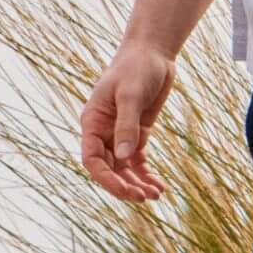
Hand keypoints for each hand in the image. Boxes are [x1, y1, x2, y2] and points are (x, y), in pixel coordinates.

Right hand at [81, 41, 175, 203]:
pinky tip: (160, 186)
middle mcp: (103, 132)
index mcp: (92, 122)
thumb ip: (127, 125)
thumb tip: (123, 157)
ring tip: (156, 196)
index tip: (125, 191)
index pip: (92, 159)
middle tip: (144, 198)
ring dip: (137, 184)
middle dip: (124, 186)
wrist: (153, 53)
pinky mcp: (137, 134)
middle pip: (108, 169)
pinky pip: (138, 161)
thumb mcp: (131, 94)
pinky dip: (147, 175)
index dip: (106, 179)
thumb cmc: (136, 68)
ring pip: (124, 169)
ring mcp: (120, 134)